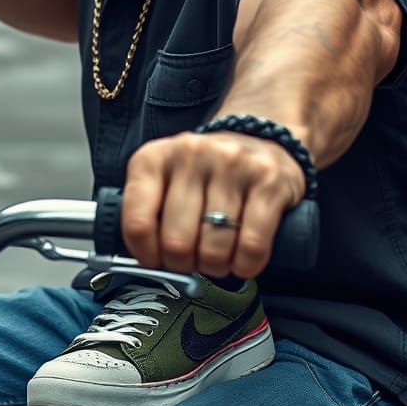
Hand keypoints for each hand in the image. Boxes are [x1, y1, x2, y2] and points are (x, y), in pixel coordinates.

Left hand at [120, 130, 305, 278]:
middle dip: (184, 263)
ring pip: (214, 248)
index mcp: (154, 157)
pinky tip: (243, 259)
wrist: (257, 139)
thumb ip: (145, 210)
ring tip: (218, 256)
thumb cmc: (203, 172)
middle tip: (192, 258)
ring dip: (216, 266)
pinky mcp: (268, 180)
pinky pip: (252, 244)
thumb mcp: (163, 179)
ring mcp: (231, 164)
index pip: (138, 222)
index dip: (146, 254)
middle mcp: (190, 154)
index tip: (155, 259)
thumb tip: (140, 260)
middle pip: (177, 242)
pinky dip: (246, 264)